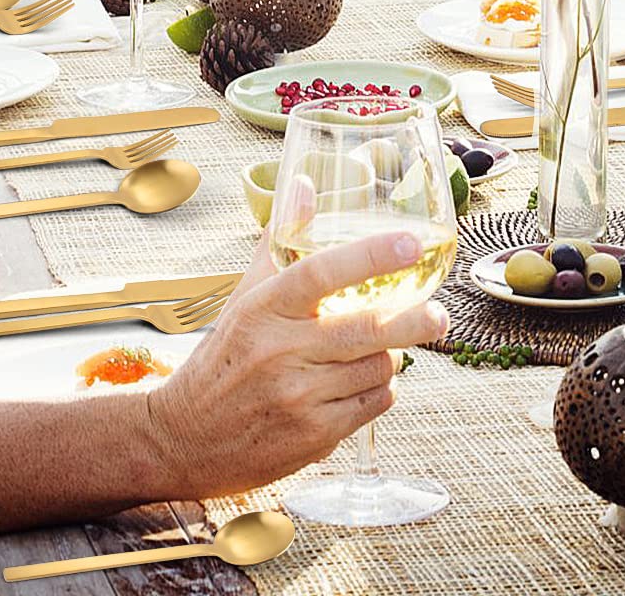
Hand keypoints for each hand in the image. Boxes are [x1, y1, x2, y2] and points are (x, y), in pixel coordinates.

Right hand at [147, 229, 448, 499]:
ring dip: (391, 356)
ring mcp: (299, 397)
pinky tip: (364, 381)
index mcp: (264, 308)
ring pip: (377, 368)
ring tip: (382, 349)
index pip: (322, 272)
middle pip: (366, 328)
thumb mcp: (243, 298)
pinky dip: (380, 390)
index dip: (371, 254)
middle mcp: (281, 350)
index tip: (410, 243)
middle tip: (438, 312)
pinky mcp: (314, 436)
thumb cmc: (223, 359)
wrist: (186, 438)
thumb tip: (304, 185)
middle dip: (414, 320)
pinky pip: (373, 405)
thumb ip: (279, 243)